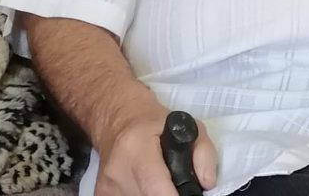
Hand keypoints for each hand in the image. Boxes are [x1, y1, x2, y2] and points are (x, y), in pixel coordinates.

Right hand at [95, 105, 216, 195]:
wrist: (117, 119)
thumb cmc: (155, 123)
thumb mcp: (189, 126)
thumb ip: (203, 154)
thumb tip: (207, 183)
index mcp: (136, 148)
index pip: (155, 186)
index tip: (188, 195)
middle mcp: (117, 170)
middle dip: (168, 195)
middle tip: (177, 186)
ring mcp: (106, 186)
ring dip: (155, 195)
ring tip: (162, 182)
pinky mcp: (101, 194)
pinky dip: (143, 194)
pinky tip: (147, 186)